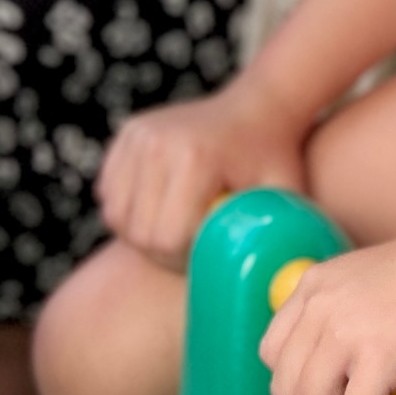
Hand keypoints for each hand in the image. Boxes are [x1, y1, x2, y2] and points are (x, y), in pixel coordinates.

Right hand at [96, 77, 313, 264]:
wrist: (257, 106)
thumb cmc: (274, 157)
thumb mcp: (286, 195)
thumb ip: (283, 239)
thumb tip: (283, 288)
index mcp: (194, 158)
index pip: (166, 239)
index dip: (185, 259)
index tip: (208, 250)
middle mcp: (158, 143)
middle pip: (137, 232)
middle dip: (162, 251)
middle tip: (192, 245)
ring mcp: (138, 135)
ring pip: (115, 215)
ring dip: (142, 232)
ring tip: (175, 227)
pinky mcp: (127, 134)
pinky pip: (108, 194)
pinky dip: (128, 209)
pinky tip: (159, 207)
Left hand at [258, 225, 395, 394]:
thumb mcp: (366, 281)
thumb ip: (339, 311)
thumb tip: (327, 367)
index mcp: (313, 286)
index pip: (272, 353)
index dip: (300, 380)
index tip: (337, 386)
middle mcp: (320, 306)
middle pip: (284, 388)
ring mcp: (347, 330)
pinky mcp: (382, 355)